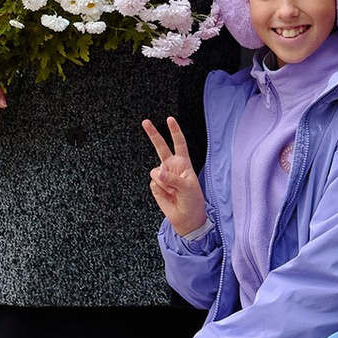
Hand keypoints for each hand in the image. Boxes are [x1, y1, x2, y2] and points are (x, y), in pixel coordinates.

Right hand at [140, 114, 206, 235]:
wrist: (186, 217)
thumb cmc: (192, 200)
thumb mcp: (188, 187)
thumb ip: (173, 178)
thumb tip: (158, 173)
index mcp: (183, 163)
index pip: (179, 143)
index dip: (174, 131)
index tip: (169, 119)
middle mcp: (171, 166)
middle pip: (160, 147)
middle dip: (153, 134)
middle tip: (145, 121)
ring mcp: (162, 176)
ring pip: (156, 172)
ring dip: (165, 183)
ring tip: (174, 192)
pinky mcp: (155, 186)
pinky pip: (154, 184)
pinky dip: (161, 191)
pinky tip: (168, 196)